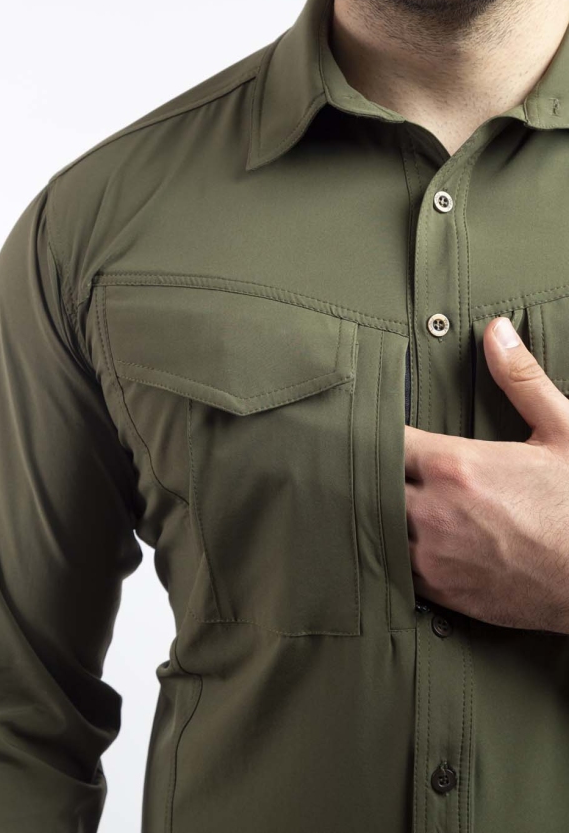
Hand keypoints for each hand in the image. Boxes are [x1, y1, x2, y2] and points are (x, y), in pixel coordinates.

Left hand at [405, 315, 568, 633]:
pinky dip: (393, 552)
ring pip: (378, 526)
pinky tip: (400, 541)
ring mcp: (432, 554)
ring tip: (381, 500)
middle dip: (375, 472)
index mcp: (455, 464)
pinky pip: (394, 568)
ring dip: (380, 512)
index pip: (388, 439)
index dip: (379, 432)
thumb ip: (521, 380)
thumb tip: (497, 331)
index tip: (375, 427)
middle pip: (374, 483)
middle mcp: (433, 509)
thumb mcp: (562, 431)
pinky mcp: (439, 590)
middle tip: (372, 464)